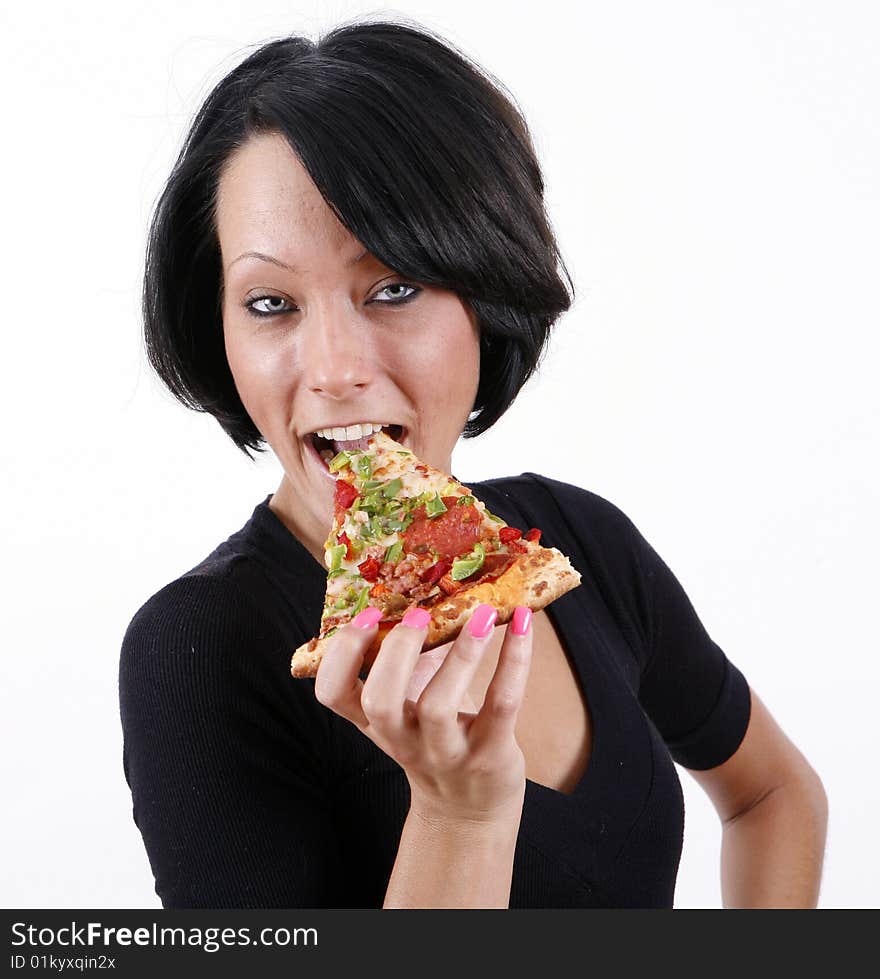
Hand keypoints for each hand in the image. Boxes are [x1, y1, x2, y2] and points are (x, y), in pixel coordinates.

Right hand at [314, 603, 533, 823]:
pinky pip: (502, 704)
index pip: (332, 694)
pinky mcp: (490, 754)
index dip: (343, 654)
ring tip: (480, 613)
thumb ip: (408, 658)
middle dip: (396, 653)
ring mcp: (446, 752)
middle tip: (418, 614)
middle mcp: (403, 740)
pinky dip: (514, 660)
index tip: (367, 616)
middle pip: (380, 703)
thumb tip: (425, 583)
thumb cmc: (435, 736)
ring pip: (440, 706)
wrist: (469, 807)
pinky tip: (521, 623)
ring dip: (461, 654)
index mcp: (374, 722)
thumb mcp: (408, 706)